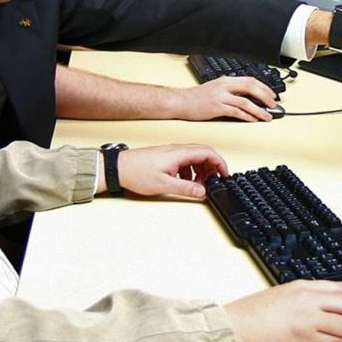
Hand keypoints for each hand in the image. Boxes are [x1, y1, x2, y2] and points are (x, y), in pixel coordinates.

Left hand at [108, 144, 228, 198]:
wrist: (117, 167)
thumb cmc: (135, 172)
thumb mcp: (163, 184)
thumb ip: (185, 188)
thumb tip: (202, 191)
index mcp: (179, 153)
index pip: (208, 153)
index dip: (219, 163)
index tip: (224, 174)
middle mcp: (177, 150)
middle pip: (203, 153)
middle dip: (212, 167)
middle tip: (213, 180)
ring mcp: (171, 153)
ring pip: (194, 157)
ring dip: (201, 170)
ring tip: (197, 184)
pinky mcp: (166, 157)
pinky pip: (185, 161)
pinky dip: (190, 171)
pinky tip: (184, 181)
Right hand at [172, 76, 278, 121]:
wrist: (181, 101)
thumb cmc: (197, 97)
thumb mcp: (216, 88)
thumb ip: (230, 90)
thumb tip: (247, 97)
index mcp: (226, 80)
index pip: (250, 80)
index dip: (264, 87)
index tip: (272, 95)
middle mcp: (224, 86)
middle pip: (251, 87)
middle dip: (265, 96)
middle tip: (273, 104)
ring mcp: (220, 96)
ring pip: (246, 102)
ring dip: (259, 110)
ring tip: (267, 116)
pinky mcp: (216, 107)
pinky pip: (236, 112)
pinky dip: (247, 116)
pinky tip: (253, 120)